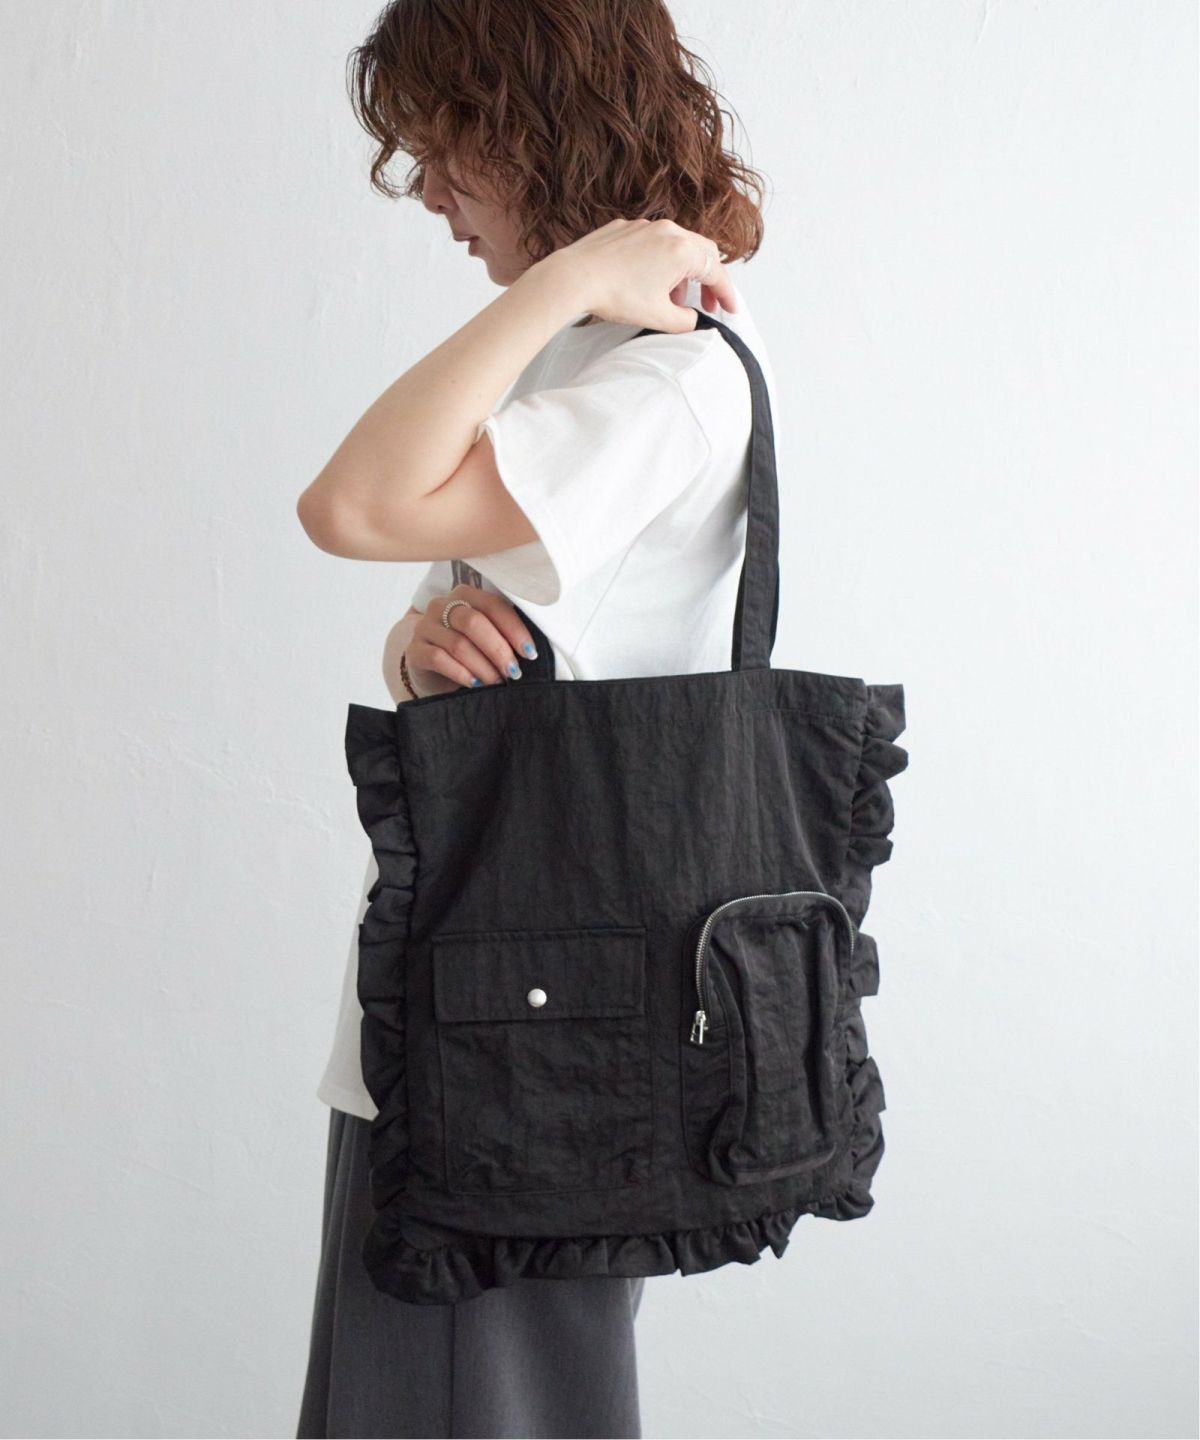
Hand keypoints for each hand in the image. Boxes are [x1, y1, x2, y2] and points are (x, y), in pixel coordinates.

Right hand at [406, 584, 540, 692]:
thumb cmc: (468, 649)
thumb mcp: (485, 635)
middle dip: (498, 649)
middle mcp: (441, 605)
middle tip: (513, 672)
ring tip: (496, 681)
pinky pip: (439, 659)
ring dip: (483, 666)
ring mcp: (425, 626)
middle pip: (473, 622)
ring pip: (458, 644)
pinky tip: (475, 683)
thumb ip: (502, 633)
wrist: (432, 668)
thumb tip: (529, 651)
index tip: (530, 653)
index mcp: (465, 594)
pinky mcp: (415, 650)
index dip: (514, 629)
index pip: (493, 605)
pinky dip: (461, 673)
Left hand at [540, 217, 737, 332]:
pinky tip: (646, 283)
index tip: (729, 309)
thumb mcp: (658, 318)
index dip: (726, 294)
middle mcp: (667, 231)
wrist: (573, 278)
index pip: (715, 271)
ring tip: (670, 300)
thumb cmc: (615, 296)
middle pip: (701, 252)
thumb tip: (690, 318)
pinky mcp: (623, 228)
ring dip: (681, 273)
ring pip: (676, 246)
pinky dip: (659, 263)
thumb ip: (684, 321)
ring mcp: (644, 226)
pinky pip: (652, 243)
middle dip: (707, 280)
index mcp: (682, 250)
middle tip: (706, 304)